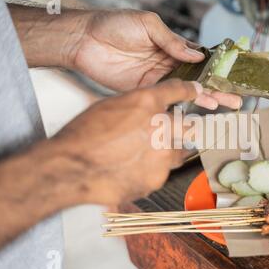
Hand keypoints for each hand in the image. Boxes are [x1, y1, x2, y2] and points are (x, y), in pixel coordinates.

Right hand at [51, 79, 197, 204]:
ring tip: (147, 155)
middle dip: (188, 129)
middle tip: (181, 132)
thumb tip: (146, 112)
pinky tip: (134, 170)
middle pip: (190, 126)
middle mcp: (160, 126)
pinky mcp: (157, 177)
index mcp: (146, 103)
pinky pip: (163, 172)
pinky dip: (153, 171)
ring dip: (169, 152)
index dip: (190, 91)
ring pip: (179, 152)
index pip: (178, 91)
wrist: (71, 169)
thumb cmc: (82, 137)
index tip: (196, 92)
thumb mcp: (109, 108)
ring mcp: (162, 154)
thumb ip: (135, 108)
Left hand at [72, 10, 241, 109]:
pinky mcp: (144, 90)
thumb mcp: (147, 24)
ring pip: (186, 90)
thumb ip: (171, 41)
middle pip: (197, 77)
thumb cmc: (114, 24)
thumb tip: (196, 56)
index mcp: (170, 44)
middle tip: (235, 97)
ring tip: (224, 105)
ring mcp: (157, 77)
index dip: (216, 66)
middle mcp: (167, 62)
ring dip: (204, 98)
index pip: (199, 57)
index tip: (232, 75)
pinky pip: (166, 98)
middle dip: (217, 87)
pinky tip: (196, 110)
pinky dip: (181, 105)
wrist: (84, 40)